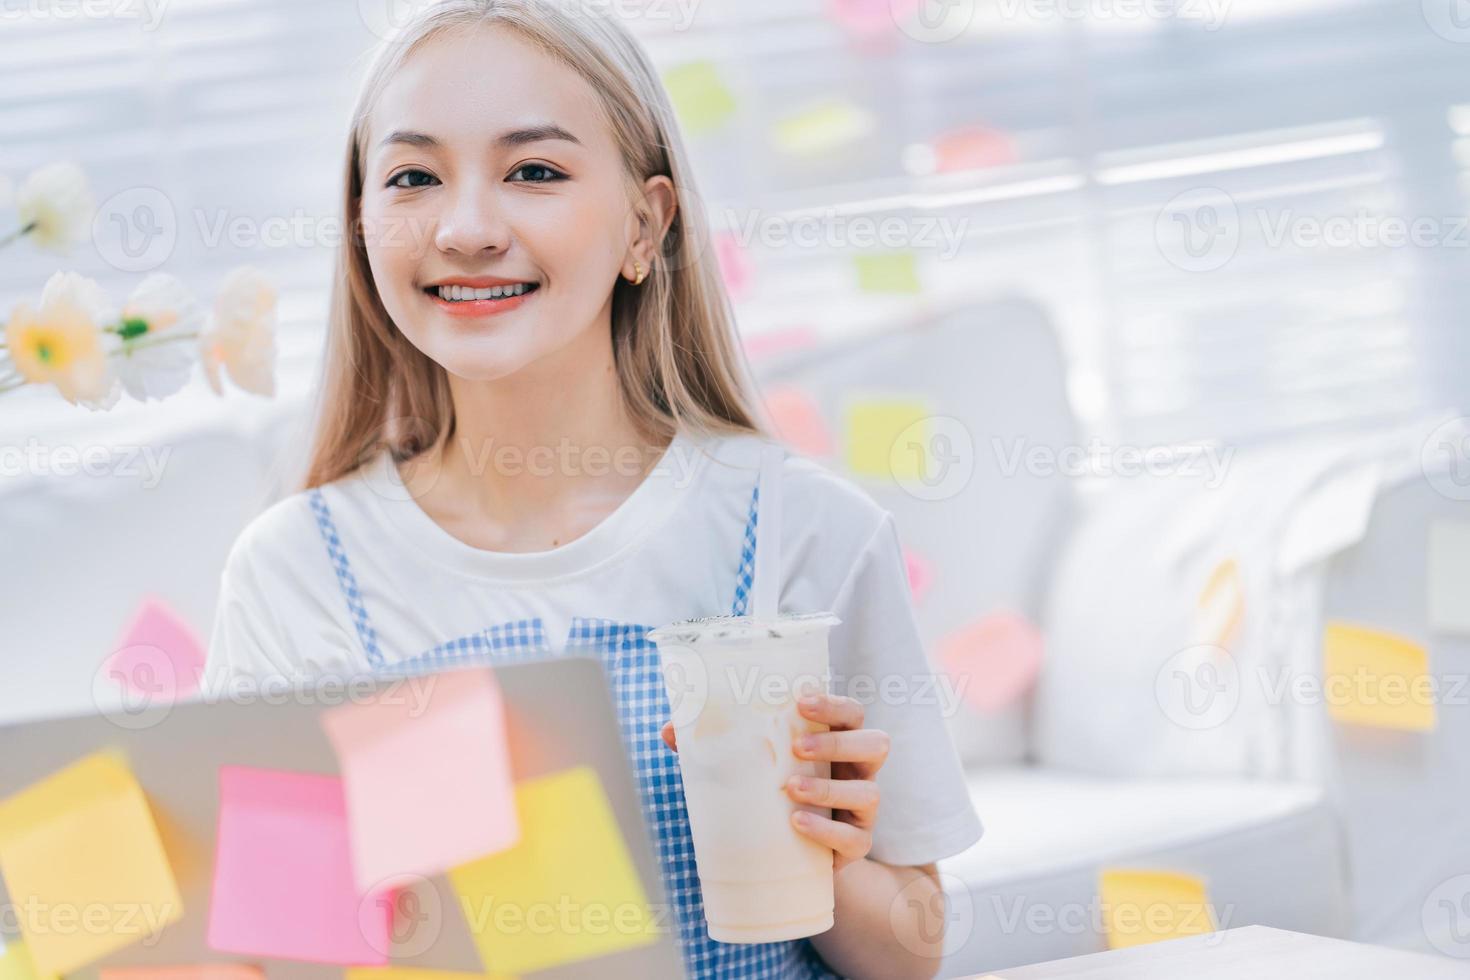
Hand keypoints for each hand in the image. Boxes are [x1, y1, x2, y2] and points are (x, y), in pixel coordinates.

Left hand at [659, 693, 888, 873]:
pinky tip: (796, 824)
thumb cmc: (770, 794)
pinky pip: (856, 839)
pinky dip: (826, 830)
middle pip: (876, 743)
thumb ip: (712, 747)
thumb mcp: (747, 767)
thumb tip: (670, 728)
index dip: (834, 704)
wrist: (789, 854)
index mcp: (837, 740)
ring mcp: (862, 809)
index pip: (852, 712)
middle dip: (838, 742)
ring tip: (790, 787)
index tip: (800, 701)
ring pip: (870, 792)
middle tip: (797, 746)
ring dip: (830, 788)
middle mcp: (858, 770)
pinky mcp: (857, 845)